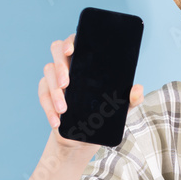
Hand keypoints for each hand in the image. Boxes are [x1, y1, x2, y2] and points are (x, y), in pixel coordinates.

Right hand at [38, 33, 143, 148]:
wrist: (86, 138)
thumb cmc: (104, 115)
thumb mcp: (121, 109)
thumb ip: (131, 99)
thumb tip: (137, 89)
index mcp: (87, 60)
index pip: (77, 41)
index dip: (72, 41)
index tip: (72, 50)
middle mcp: (69, 64)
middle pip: (57, 50)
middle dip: (60, 66)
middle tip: (66, 84)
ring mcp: (55, 78)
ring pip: (48, 73)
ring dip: (54, 92)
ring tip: (64, 109)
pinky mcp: (46, 94)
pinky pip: (42, 96)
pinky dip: (48, 109)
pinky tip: (56, 120)